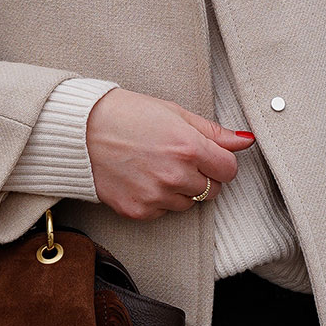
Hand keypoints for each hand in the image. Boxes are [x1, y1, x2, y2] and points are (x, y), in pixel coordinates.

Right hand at [85, 88, 254, 221]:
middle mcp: (175, 175)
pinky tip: (139, 178)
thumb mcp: (173, 112)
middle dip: (201, 177)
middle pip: (212, 190)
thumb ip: (213, 131)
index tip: (206, 155)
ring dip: (179, 190)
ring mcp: (156, 196)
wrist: (79, 130)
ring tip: (153, 167)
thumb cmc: (125, 114)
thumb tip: (246, 141)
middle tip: (176, 159)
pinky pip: (162, 212)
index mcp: (189, 147)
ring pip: (187, 204)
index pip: (229, 170)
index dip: (220, 162)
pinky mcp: (138, 211)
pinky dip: (156, 200)